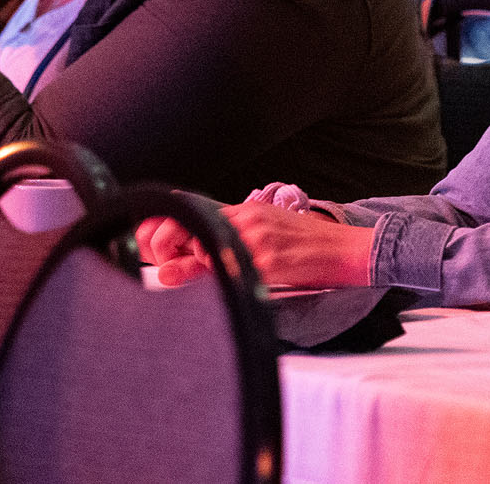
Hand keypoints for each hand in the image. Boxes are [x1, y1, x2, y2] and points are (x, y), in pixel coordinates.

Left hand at [138, 200, 374, 289]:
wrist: (343, 250)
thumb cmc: (301, 248)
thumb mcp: (259, 241)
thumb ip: (215, 252)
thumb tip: (170, 270)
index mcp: (243, 210)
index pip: (190, 207)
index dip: (162, 224)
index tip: (146, 243)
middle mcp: (247, 218)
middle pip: (190, 225)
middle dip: (166, 244)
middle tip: (163, 265)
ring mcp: (257, 238)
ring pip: (207, 250)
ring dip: (196, 266)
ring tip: (198, 273)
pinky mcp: (269, 260)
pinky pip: (233, 271)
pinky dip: (222, 279)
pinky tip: (228, 282)